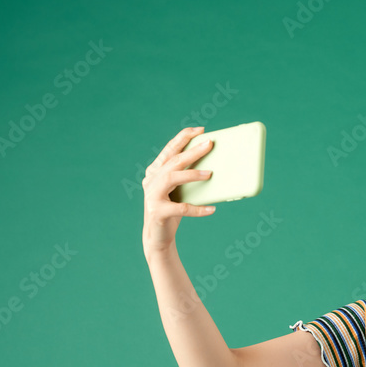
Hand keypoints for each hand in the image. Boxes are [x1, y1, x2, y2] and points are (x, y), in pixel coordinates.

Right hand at [142, 126, 216, 256]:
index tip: (200, 129)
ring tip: (210, 173)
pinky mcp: (157, 212)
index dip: (183, 137)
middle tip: (209, 144)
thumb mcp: (178, 191)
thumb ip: (186, 178)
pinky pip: (180, 208)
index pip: (169, 149)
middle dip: (192, 151)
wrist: (158, 237)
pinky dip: (197, 209)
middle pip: (173, 161)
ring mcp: (152, 196)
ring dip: (191, 174)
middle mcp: (151, 180)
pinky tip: (212, 210)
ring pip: (171, 178)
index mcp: (155, 172)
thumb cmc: (172, 211)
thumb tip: (214, 167)